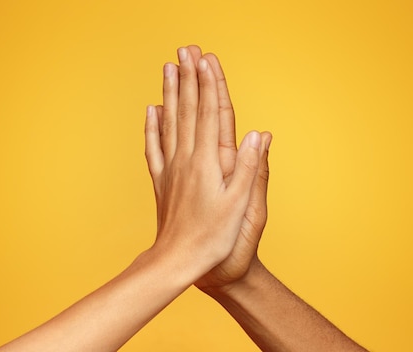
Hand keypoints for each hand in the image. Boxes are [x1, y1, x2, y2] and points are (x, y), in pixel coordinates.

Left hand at [144, 46, 262, 272]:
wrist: (178, 262)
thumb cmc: (213, 238)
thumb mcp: (241, 206)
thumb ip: (251, 168)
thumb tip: (261, 134)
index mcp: (208, 163)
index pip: (209, 114)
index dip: (209, 85)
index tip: (207, 59)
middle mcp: (186, 160)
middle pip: (187, 110)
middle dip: (188, 78)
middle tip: (186, 51)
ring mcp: (170, 169)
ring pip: (169, 122)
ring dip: (170, 93)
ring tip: (169, 69)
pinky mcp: (161, 181)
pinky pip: (154, 147)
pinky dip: (152, 126)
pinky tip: (151, 111)